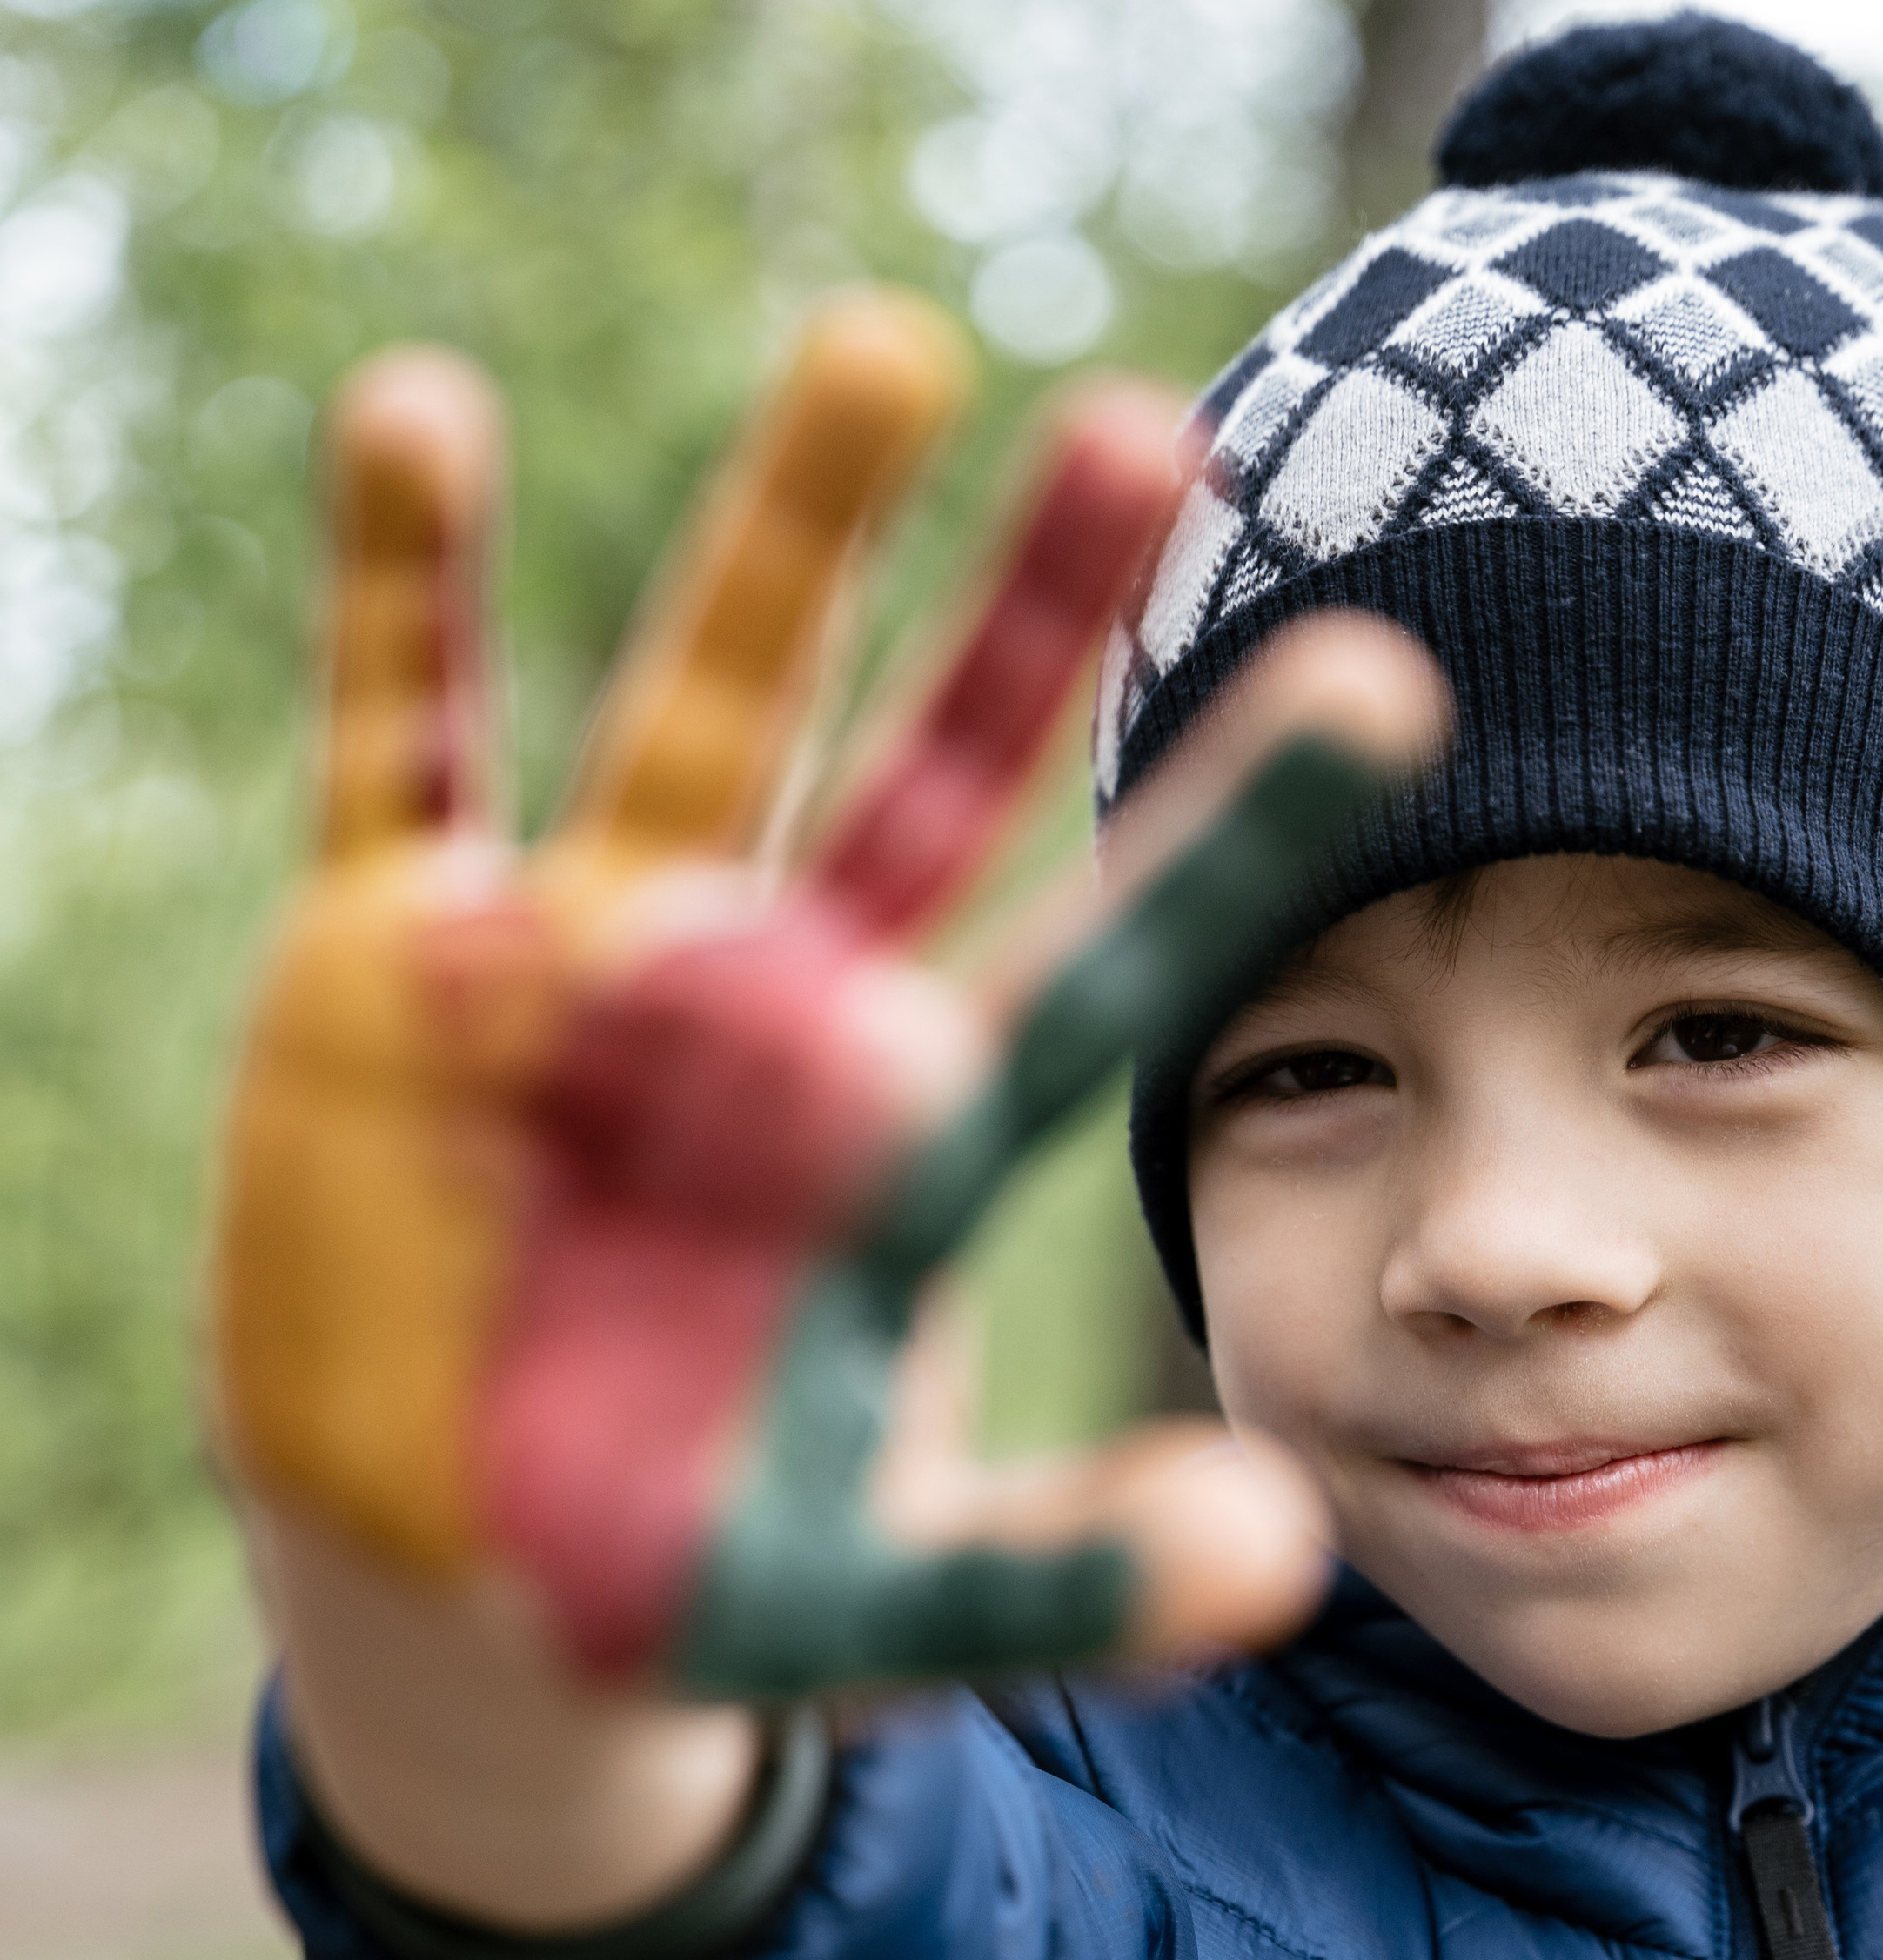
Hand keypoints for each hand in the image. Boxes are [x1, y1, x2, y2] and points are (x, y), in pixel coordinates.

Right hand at [213, 296, 1441, 1908]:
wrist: (451, 1562)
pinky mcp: (404, 959)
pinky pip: (402, 747)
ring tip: (891, 352)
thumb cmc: (681, 1577)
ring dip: (782, 544)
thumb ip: (1056, 1585)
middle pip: (931, 792)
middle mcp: (775, 1019)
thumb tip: (1278, 1560)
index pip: (1099, 976)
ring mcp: (592, 967)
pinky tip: (418, 417)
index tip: (1402, 688)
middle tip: (1162, 430)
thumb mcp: (871, 1607)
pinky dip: (405, 595)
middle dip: (1028, 623)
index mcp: (903, 1155)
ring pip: (709, 720)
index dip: (1237, 848)